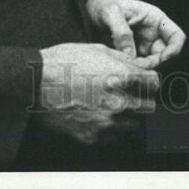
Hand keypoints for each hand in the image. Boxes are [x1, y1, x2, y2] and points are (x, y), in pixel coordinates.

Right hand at [35, 42, 159, 144]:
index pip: (154, 84)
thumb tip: (141, 68)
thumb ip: (125, 61)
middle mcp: (118, 102)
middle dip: (141, 99)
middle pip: (149, 107)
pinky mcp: (93, 138)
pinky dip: (111, 129)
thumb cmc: (63, 63)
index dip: (149, 81)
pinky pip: (115, 137)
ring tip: (111, 105)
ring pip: (134, 125)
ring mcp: (106, 124)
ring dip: (129, 116)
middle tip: (129, 94)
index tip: (144, 82)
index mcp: (122, 77)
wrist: (34, 85)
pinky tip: (98, 116)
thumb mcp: (98, 50)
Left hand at [86, 0, 185, 68]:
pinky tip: (120, 68)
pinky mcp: (133, 54)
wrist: (92, 11)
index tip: (161, 60)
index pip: (177, 37)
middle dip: (153, 64)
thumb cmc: (105, 5)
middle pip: (164, 55)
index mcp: (156, 19)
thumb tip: (130, 56)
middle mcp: (153, 33)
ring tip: (124, 67)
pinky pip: (138, 66)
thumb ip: (122, 33)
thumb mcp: (111, 14)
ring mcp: (144, 45)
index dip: (174, 50)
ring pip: (152, 64)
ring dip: (141, 69)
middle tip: (135, 67)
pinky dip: (132, 69)